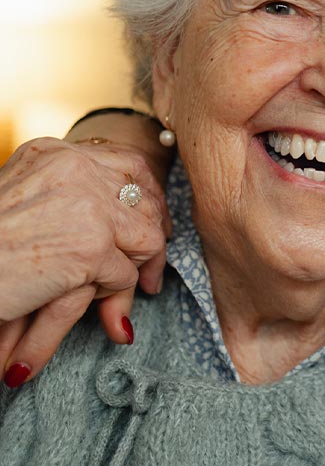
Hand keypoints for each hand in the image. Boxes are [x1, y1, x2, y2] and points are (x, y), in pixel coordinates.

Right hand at [0, 137, 169, 385]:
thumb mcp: (26, 205)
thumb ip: (69, 200)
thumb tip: (116, 222)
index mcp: (54, 154)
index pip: (127, 162)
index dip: (148, 194)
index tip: (153, 220)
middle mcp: (74, 170)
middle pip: (144, 195)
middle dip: (156, 230)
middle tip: (155, 263)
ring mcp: (86, 206)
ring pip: (144, 235)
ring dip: (143, 265)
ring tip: (142, 287)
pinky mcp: (89, 247)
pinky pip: (125, 274)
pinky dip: (116, 296)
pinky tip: (105, 311)